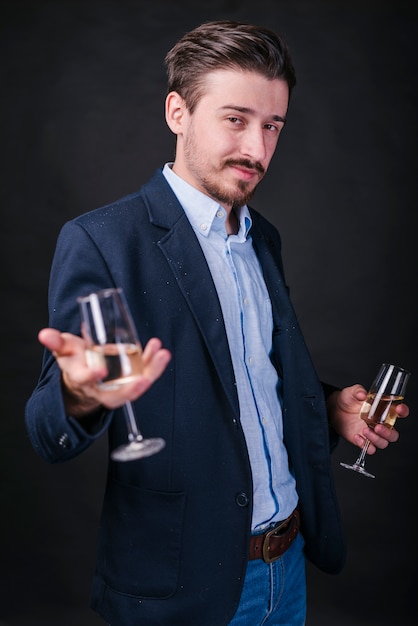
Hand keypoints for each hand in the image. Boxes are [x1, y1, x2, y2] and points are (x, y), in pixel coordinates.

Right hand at [38, 328, 171, 416]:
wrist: (87, 373)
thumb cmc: (76, 360)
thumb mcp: (65, 349)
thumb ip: (56, 342)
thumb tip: (44, 334)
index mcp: (81, 378)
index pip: (85, 379)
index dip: (91, 376)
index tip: (100, 370)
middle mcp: (101, 388)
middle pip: (116, 394)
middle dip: (130, 389)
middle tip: (143, 380)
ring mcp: (118, 386)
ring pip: (135, 386)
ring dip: (151, 373)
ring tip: (162, 355)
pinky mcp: (131, 381)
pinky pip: (145, 376)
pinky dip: (154, 365)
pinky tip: (160, 350)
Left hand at [327, 384, 409, 453]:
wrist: (335, 410)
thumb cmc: (348, 400)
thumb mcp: (351, 392)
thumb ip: (358, 391)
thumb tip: (362, 394)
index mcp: (383, 410)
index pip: (399, 412)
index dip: (402, 411)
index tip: (398, 409)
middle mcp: (380, 423)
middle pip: (393, 434)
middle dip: (388, 432)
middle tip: (377, 427)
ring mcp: (373, 433)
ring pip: (383, 443)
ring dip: (376, 439)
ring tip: (364, 430)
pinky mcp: (363, 441)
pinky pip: (370, 449)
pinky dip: (365, 446)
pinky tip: (357, 436)